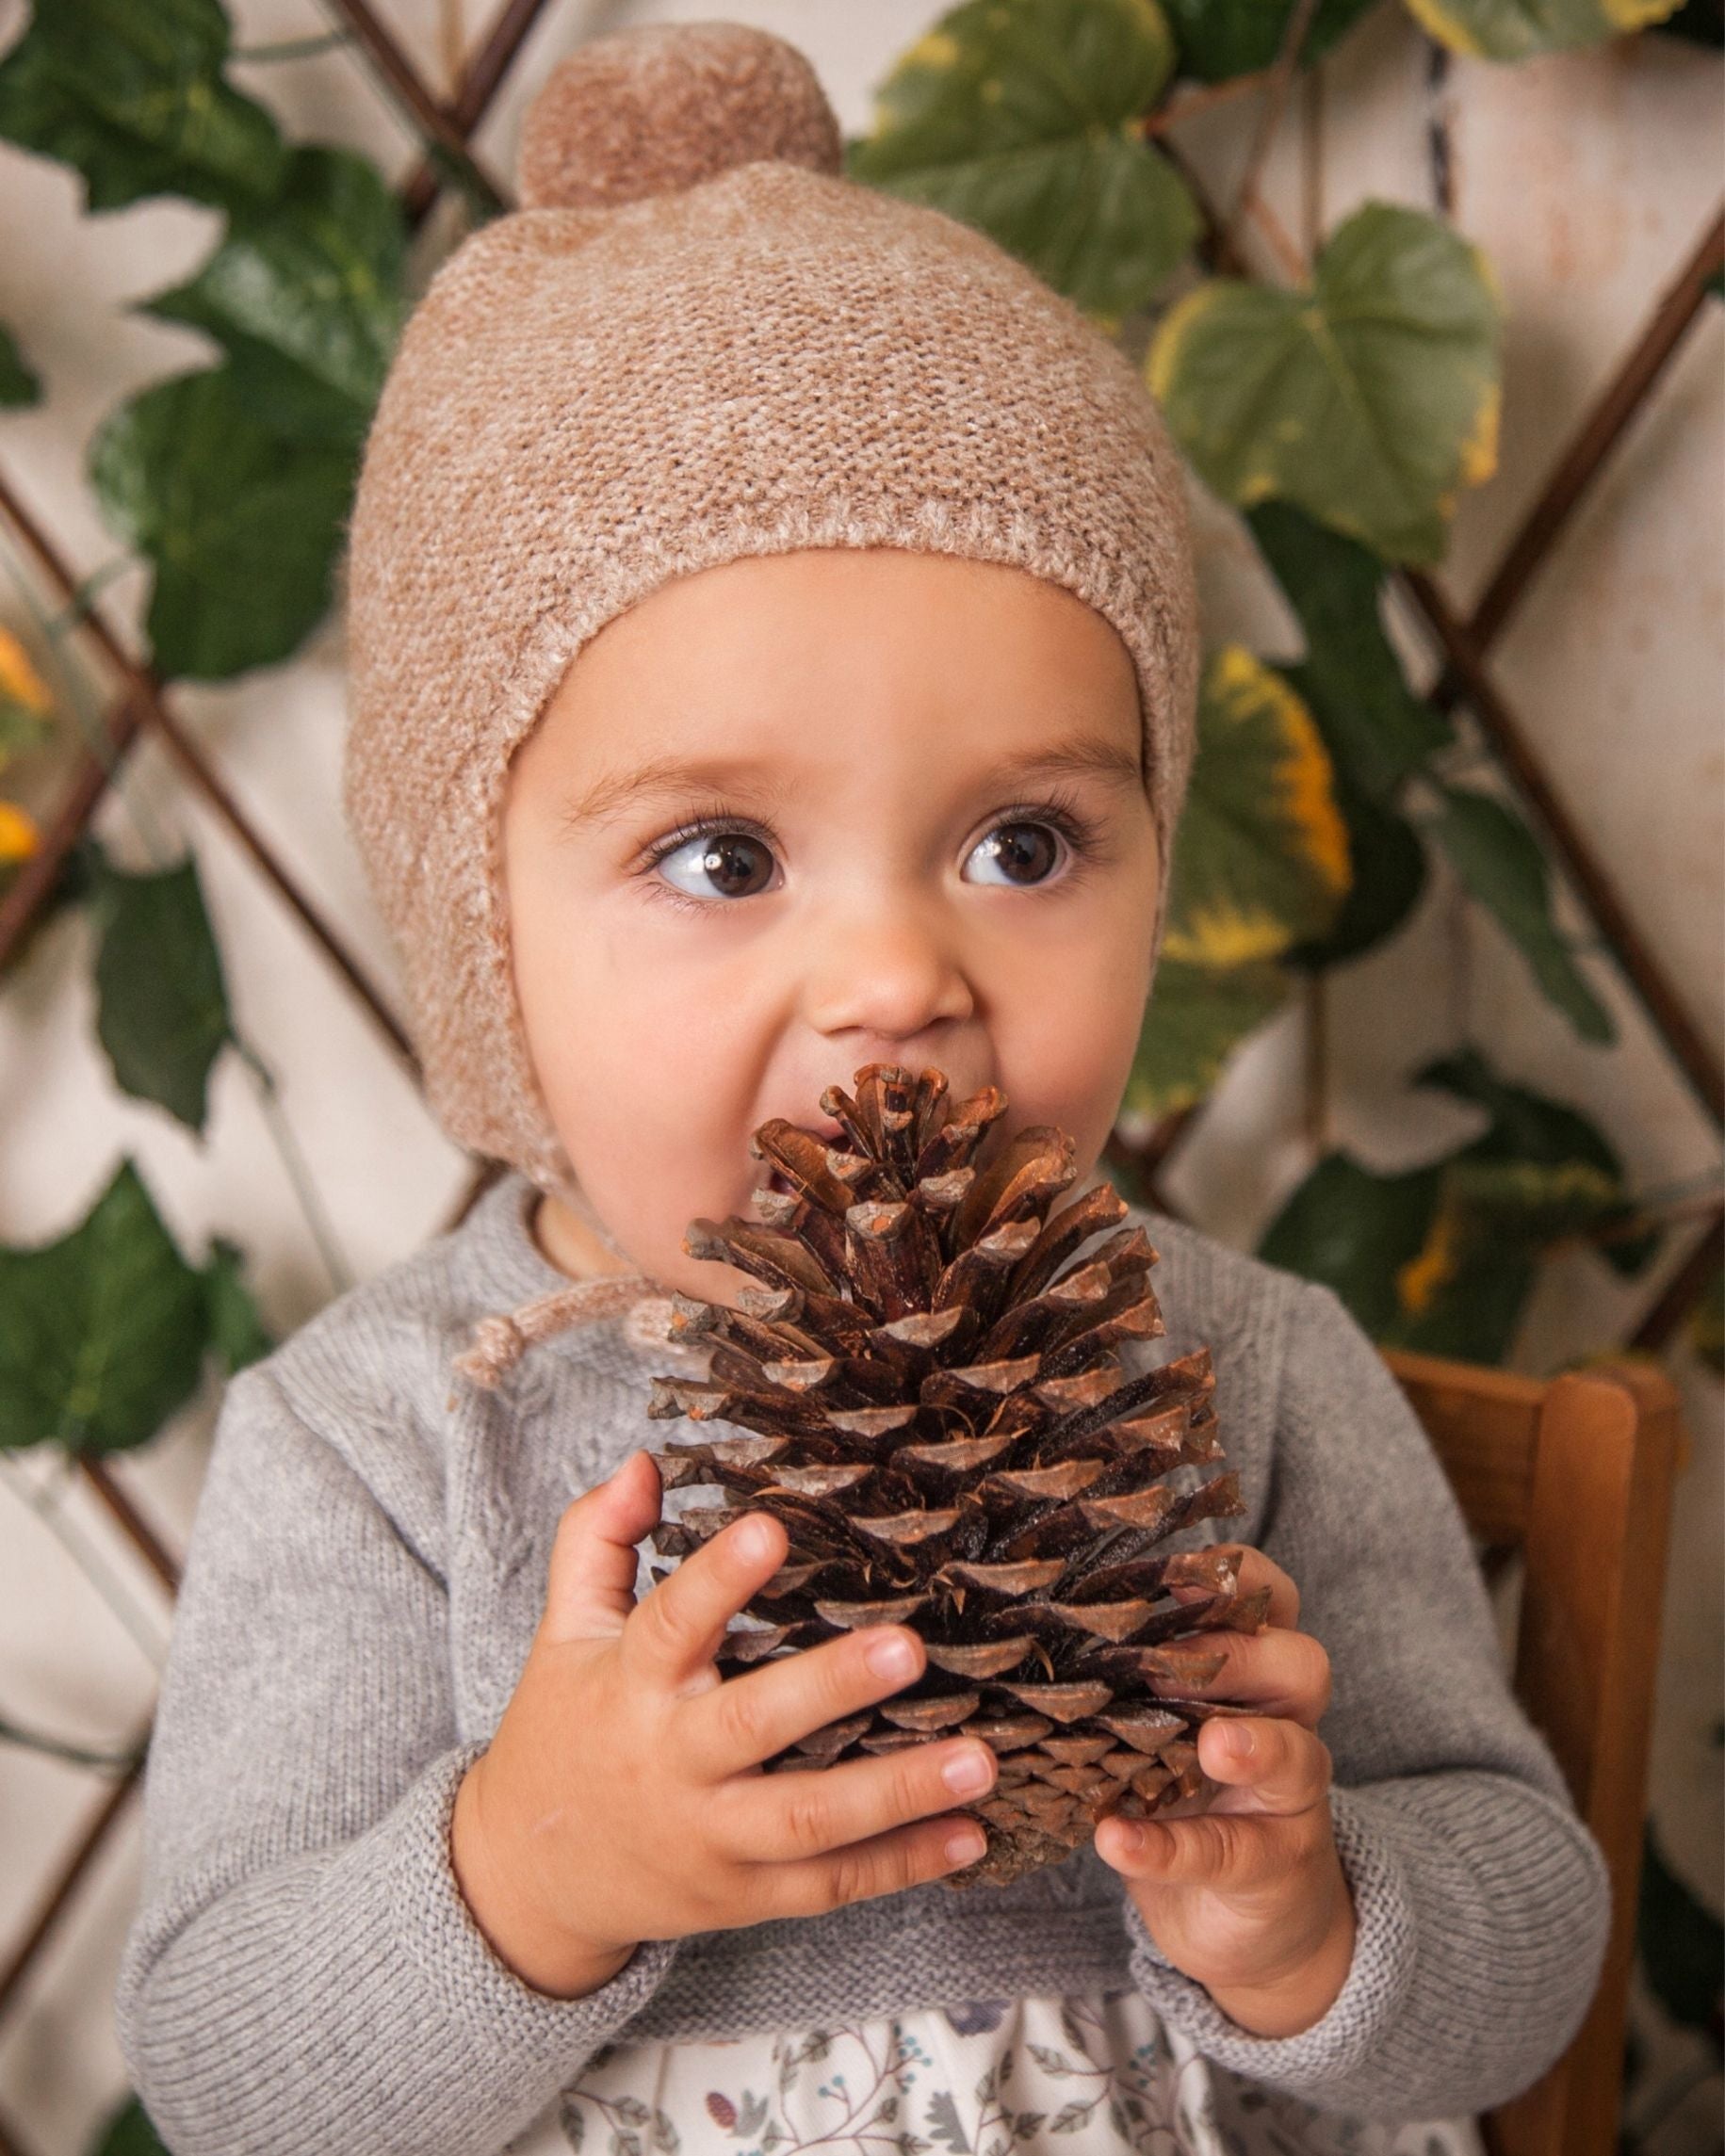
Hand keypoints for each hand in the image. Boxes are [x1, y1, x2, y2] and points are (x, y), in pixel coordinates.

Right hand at [451, 1451, 996, 1998]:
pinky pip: (829, 1884)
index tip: (773, 1526)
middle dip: (834, 1687)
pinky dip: (902, 1864)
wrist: (532, 1879)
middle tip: (910, 1648)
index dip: (720, 1577)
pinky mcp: (744, 1894)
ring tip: (981, 1758)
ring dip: (900, 1793)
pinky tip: (971, 1834)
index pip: (671, 1623)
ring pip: (809, 1820)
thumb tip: (644, 1463)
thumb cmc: (564, 1730)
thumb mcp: (565, 1629)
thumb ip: (598, 1539)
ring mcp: (712, 1839)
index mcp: (630, 1686)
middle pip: (754, 1725)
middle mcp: (673, 1764)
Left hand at [1093, 1548, 1354, 2037]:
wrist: (1236, 1917)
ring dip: (1253, 1744)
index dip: (1239, 1577)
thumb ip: (1122, 1676)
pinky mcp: (1271, 1868)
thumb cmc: (1179, 1791)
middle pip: (1302, 1666)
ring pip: (1297, 1756)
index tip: (1180, 1564)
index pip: (1271, 1603)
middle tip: (1175, 1657)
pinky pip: (1230, 1852)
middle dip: (1245, 1654)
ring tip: (1210, 1745)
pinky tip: (1116, 1839)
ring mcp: (1289, 1799)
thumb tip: (1029, 1616)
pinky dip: (1171, 1847)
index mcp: (1255, 1672)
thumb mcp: (1155, 1724)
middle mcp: (1285, 1723)